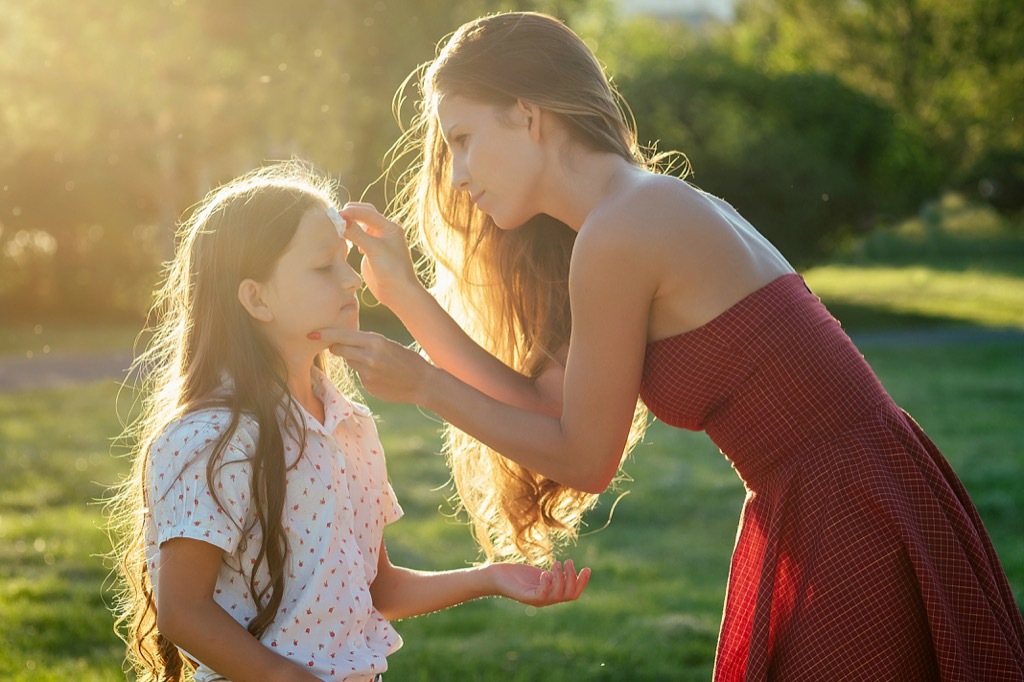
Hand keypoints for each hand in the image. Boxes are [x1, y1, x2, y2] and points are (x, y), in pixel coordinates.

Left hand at [317, 328, 434, 403]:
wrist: (422, 382)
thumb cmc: (406, 359)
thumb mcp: (387, 344)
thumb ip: (366, 342)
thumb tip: (342, 341)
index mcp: (375, 341)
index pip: (342, 335)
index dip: (324, 334)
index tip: (309, 333)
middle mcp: (369, 356)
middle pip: (339, 349)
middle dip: (337, 347)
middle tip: (343, 346)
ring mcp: (367, 373)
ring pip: (350, 362)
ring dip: (355, 361)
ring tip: (376, 363)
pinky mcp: (367, 385)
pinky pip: (359, 375)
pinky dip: (365, 374)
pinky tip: (381, 376)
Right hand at [340, 202, 420, 309]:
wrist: (397, 292)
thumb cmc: (391, 270)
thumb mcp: (374, 249)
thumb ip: (357, 234)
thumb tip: (341, 219)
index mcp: (390, 227)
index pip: (368, 212)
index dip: (352, 212)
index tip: (337, 215)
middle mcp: (385, 231)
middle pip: (365, 214)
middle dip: (351, 213)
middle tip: (336, 218)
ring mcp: (378, 240)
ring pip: (361, 225)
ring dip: (350, 224)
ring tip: (338, 227)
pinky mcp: (371, 251)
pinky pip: (359, 237)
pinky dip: (351, 235)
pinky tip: (345, 240)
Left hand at [488, 560, 590, 606]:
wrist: (496, 577)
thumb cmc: (518, 574)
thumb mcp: (539, 573)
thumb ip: (553, 575)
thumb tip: (568, 569)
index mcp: (551, 594)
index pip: (573, 594)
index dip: (582, 583)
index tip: (587, 568)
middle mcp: (546, 600)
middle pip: (569, 595)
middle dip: (573, 578)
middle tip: (568, 562)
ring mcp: (536, 600)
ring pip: (558, 595)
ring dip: (561, 578)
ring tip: (556, 563)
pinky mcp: (525, 597)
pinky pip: (541, 595)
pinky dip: (546, 584)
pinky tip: (545, 573)